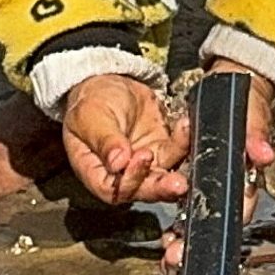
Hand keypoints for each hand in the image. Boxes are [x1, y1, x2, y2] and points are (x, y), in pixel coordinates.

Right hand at [61, 74, 191, 204]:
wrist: (108, 85)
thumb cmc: (91, 104)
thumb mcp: (91, 118)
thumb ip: (105, 141)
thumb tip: (118, 162)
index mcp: (96, 172)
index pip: (114, 190)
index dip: (130, 180)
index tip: (141, 156)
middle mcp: (121, 173)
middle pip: (143, 189)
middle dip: (162, 187)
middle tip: (178, 184)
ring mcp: (144, 162)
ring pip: (164, 175)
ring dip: (180, 165)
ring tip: (184, 138)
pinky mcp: (161, 148)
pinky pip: (177, 151)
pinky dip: (184, 141)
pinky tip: (184, 124)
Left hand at [160, 63, 274, 267]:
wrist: (234, 83)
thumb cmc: (247, 101)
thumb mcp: (252, 115)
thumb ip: (256, 135)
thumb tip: (265, 154)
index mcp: (245, 174)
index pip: (237, 208)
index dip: (221, 228)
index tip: (202, 243)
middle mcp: (229, 183)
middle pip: (214, 219)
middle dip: (194, 241)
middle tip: (174, 257)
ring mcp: (211, 180)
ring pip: (197, 215)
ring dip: (182, 237)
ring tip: (166, 253)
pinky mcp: (196, 173)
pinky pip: (184, 199)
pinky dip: (175, 217)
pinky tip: (163, 234)